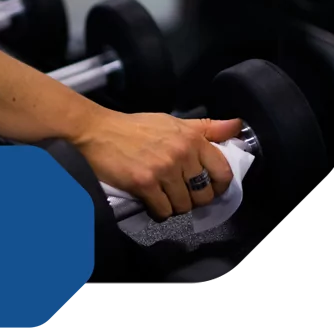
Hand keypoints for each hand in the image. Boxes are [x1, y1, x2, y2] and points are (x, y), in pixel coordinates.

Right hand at [74, 109, 241, 220]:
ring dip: (174, 205)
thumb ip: (206, 128)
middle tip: (181, 192)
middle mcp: (181, 153)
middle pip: (204, 194)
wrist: (98, 131)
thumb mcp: (174, 122)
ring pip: (184, 206)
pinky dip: (158, 211)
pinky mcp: (144, 184)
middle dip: (194, 198)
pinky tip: (151, 201)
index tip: (210, 187)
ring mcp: (163, 170)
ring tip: (163, 195)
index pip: (222, 170)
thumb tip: (236, 126)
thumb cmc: (136, 127)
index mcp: (191, 138)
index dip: (220, 185)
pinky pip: (163, 211)